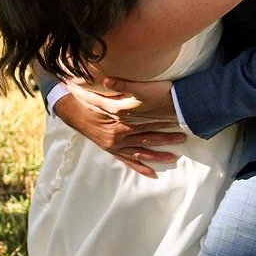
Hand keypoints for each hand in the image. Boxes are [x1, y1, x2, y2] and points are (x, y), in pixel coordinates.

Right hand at [54, 84, 183, 177]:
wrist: (72, 111)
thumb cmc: (89, 100)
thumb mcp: (105, 93)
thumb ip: (120, 88)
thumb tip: (133, 82)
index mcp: (120, 121)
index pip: (147, 122)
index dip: (162, 121)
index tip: (177, 119)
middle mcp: (120, 136)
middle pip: (148, 138)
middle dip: (166, 139)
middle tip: (183, 138)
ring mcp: (116, 146)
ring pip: (141, 152)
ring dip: (158, 155)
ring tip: (174, 158)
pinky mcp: (112, 151)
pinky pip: (128, 161)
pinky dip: (140, 167)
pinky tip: (152, 174)